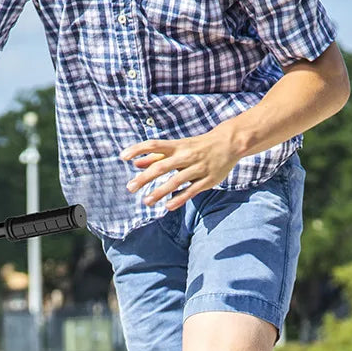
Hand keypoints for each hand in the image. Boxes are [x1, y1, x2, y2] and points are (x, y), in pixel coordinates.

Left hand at [120, 125, 238, 211]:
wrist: (228, 143)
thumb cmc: (197, 146)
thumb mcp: (178, 147)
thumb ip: (157, 156)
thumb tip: (136, 164)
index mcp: (177, 146)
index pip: (153, 144)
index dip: (137, 149)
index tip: (123, 157)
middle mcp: (186, 156)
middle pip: (161, 166)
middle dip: (145, 178)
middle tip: (130, 187)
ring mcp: (197, 168)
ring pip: (175, 181)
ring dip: (160, 192)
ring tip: (146, 202)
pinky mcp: (207, 180)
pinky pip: (191, 191)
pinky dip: (179, 198)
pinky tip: (167, 207)